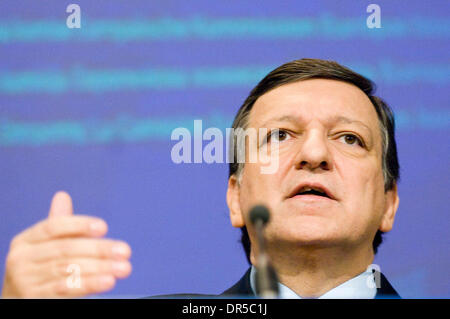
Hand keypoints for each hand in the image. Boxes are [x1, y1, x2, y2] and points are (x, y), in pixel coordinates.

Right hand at [1, 191, 131, 297]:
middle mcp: (21, 260)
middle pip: (66, 249)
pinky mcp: (34, 300)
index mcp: (25, 241)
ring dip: (100, 268)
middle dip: (99, 249)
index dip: (79, 225)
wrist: (20, 302)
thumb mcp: (45, 247)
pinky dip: (90, 284)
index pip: (53, 227)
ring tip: (123, 267)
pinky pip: (67, 289)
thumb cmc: (39, 270)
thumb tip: (62, 195)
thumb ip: (59, 225)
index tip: (104, 227)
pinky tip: (108, 281)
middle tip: (125, 251)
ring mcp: (26, 282)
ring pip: (69, 270)